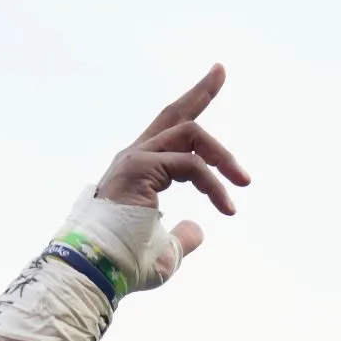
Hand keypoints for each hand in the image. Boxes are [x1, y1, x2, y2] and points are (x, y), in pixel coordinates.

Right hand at [93, 65, 250, 272]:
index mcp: (139, 170)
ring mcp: (136, 158)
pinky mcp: (140, 167)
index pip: (171, 133)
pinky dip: (213, 184)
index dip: (194, 110)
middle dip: (201, 91)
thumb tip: (198, 230)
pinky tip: (228, 207)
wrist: (96, 271)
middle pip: (174, 114)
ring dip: (222, 156)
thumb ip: (182, 237)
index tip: (214, 84)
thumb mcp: (165, 250)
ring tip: (244, 182)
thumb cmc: (123, 265)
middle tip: (221, 69)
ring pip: (190, 134)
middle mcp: (135, 156)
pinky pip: (190, 165)